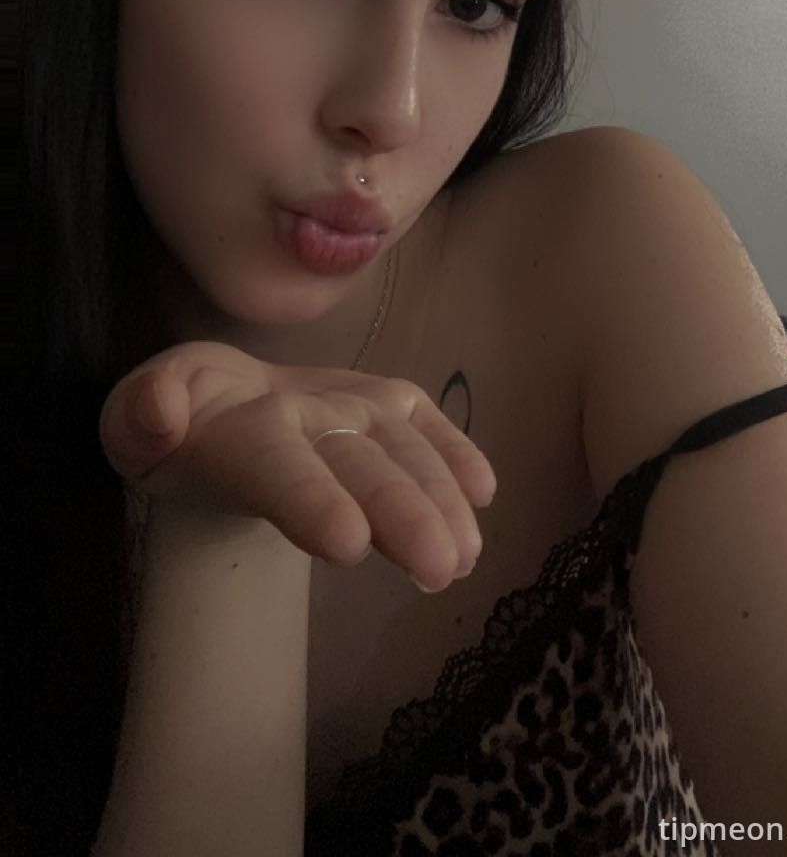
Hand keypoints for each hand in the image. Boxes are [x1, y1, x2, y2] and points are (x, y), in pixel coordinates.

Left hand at [99, 340, 495, 591]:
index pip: (282, 464)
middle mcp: (315, 408)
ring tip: (463, 557)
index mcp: (247, 424)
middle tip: (440, 566)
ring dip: (442, 498)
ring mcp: (361, 402)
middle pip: (362, 463)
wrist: (222, 393)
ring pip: (407, 448)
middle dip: (403, 511)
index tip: (351, 544)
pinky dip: (460, 453)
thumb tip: (159, 419)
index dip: (316, 500)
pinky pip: (432, 425)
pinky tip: (482, 495)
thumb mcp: (131, 420)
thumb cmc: (182, 422)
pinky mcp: (393, 405)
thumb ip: (139, 415)